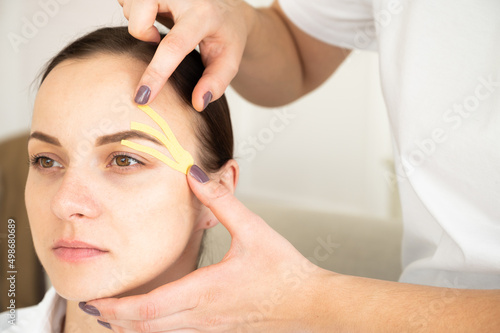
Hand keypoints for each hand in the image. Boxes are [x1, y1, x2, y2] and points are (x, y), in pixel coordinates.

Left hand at [85, 166, 328, 331]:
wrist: (310, 303)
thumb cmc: (284, 270)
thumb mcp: (253, 229)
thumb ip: (222, 201)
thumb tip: (196, 175)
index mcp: (206, 290)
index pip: (149, 307)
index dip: (117, 307)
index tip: (96, 300)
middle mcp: (203, 314)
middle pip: (146, 327)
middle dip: (116, 319)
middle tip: (95, 305)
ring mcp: (211, 327)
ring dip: (134, 326)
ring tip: (116, 313)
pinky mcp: (221, 329)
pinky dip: (157, 328)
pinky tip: (155, 319)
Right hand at [117, 0, 255, 109]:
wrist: (225, 7)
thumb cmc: (224, 35)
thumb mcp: (229, 60)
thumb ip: (216, 83)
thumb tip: (197, 103)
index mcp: (204, 16)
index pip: (174, 46)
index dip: (156, 73)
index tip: (143, 97)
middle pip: (139, 18)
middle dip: (143, 34)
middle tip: (160, 39)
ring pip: (129, 7)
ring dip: (141, 24)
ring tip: (162, 25)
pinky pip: (125, 0)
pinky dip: (136, 12)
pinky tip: (155, 14)